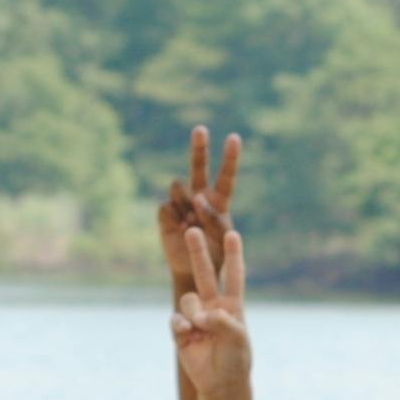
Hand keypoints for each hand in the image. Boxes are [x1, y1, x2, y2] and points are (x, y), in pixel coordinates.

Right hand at [158, 126, 241, 306]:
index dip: (230, 157)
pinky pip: (167, 206)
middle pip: (198, 167)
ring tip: (190, 223)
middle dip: (199, 148)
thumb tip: (197, 198)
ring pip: (179, 188)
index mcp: (219, 202)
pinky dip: (174, 218)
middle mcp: (200, 197)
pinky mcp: (166, 213)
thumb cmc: (215, 256)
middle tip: (201, 129)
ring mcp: (181, 204)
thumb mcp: (223, 240)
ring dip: (185, 203)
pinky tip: (178, 230)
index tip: (234, 138)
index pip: (226, 176)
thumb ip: (214, 218)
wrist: (193, 270)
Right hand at [169, 223, 250, 399]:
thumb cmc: (235, 359)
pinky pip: (176, 320)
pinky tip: (188, 334)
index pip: (234, 276)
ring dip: (194, 312)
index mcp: (232, 305)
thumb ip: (223, 322)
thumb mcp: (237, 339)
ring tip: (200, 328)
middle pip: (205, 274)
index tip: (233, 234)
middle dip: (199, 252)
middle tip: (192, 231)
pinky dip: (182, 326)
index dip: (233, 255)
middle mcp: (212, 306)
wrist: (220, 383)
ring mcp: (195, 317)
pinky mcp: (181, 331)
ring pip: (188, 300)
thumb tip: (201, 315)